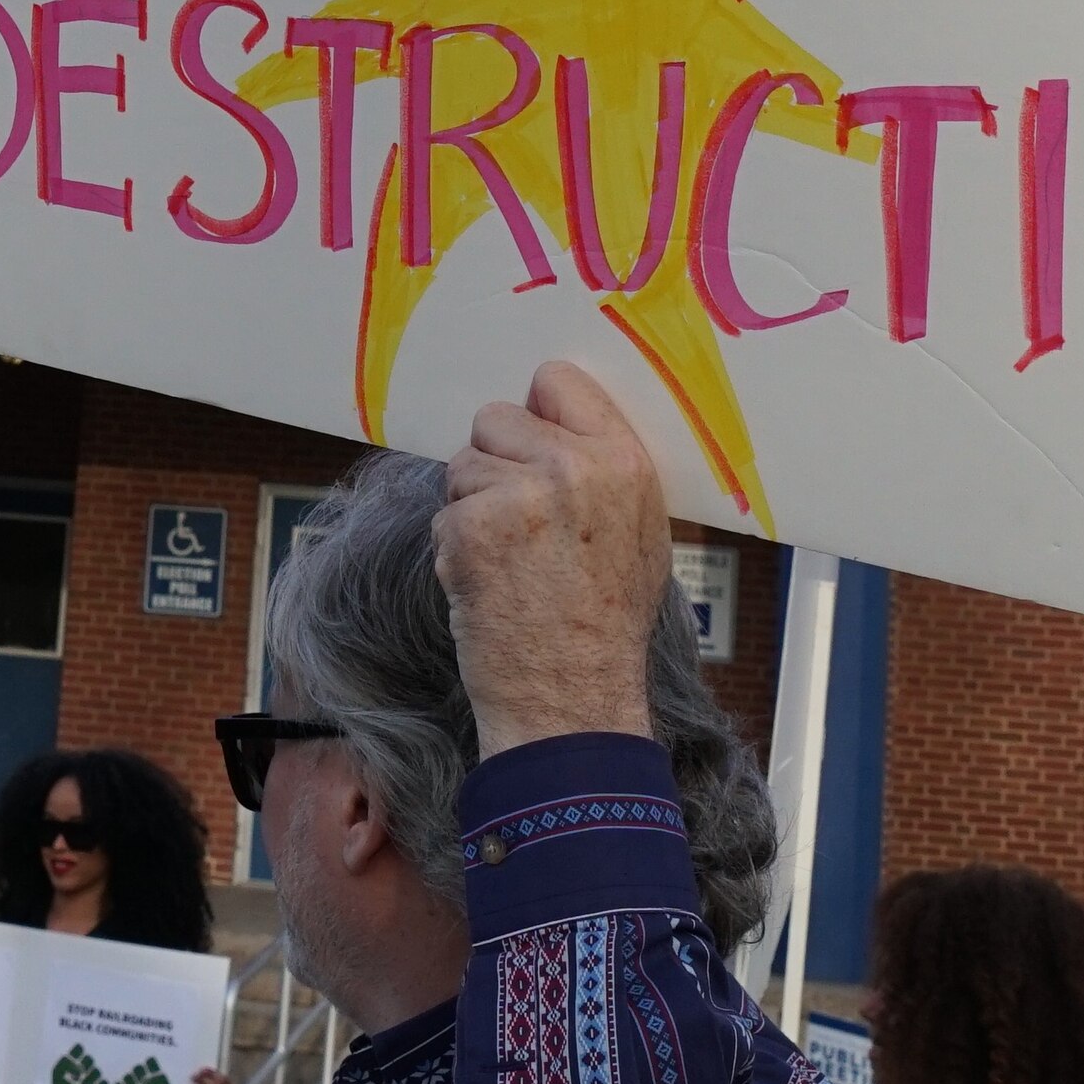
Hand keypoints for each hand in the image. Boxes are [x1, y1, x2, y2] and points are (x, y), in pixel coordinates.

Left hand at [434, 360, 670, 750]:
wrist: (573, 702)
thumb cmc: (607, 628)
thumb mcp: (640, 536)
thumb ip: (601, 472)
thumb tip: (552, 426)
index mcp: (623, 462)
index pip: (556, 381)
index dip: (535, 415)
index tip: (530, 448)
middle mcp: (573, 468)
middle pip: (495, 418)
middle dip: (495, 466)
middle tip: (517, 525)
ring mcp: (519, 496)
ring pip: (462, 467)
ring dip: (471, 511)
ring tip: (509, 564)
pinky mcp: (471, 529)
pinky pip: (443, 515)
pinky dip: (453, 552)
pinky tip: (487, 589)